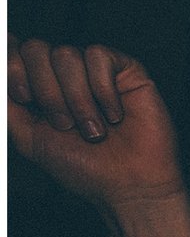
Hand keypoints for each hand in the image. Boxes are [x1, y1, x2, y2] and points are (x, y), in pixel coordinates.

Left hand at [7, 38, 189, 236]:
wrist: (130, 187)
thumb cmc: (85, 169)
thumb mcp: (28, 138)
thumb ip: (7, 105)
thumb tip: (0, 70)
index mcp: (41, 86)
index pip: (15, 51)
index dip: (13, 67)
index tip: (24, 98)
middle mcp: (66, 74)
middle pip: (37, 49)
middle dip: (47, 91)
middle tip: (65, 125)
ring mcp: (96, 70)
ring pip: (67, 54)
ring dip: (77, 98)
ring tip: (94, 129)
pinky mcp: (126, 70)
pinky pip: (99, 56)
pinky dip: (103, 89)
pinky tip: (114, 114)